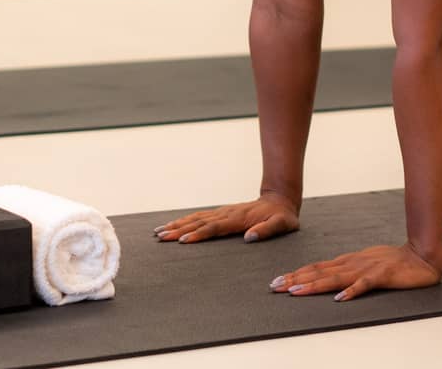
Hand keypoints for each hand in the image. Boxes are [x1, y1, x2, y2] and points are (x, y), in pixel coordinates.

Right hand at [154, 194, 298, 243]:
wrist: (280, 200)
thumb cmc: (282, 217)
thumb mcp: (282, 224)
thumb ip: (267, 230)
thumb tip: (249, 237)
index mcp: (239, 219)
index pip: (214, 227)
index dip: (198, 234)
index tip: (182, 240)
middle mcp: (227, 214)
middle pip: (199, 222)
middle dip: (178, 230)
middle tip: (161, 237)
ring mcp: (222, 212)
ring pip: (196, 218)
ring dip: (177, 225)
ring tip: (159, 232)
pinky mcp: (221, 213)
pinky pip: (199, 217)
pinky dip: (184, 221)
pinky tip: (173, 225)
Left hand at [270, 243, 441, 301]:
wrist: (422, 256)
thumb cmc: (393, 261)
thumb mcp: (364, 264)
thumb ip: (347, 271)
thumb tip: (327, 280)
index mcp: (348, 261)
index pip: (317, 268)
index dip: (296, 274)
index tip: (277, 282)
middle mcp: (352, 263)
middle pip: (320, 272)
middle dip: (296, 279)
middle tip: (275, 286)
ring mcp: (366, 269)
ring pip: (335, 278)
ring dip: (314, 285)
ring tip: (296, 291)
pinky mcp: (382, 276)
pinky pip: (365, 285)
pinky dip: (352, 292)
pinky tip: (340, 299)